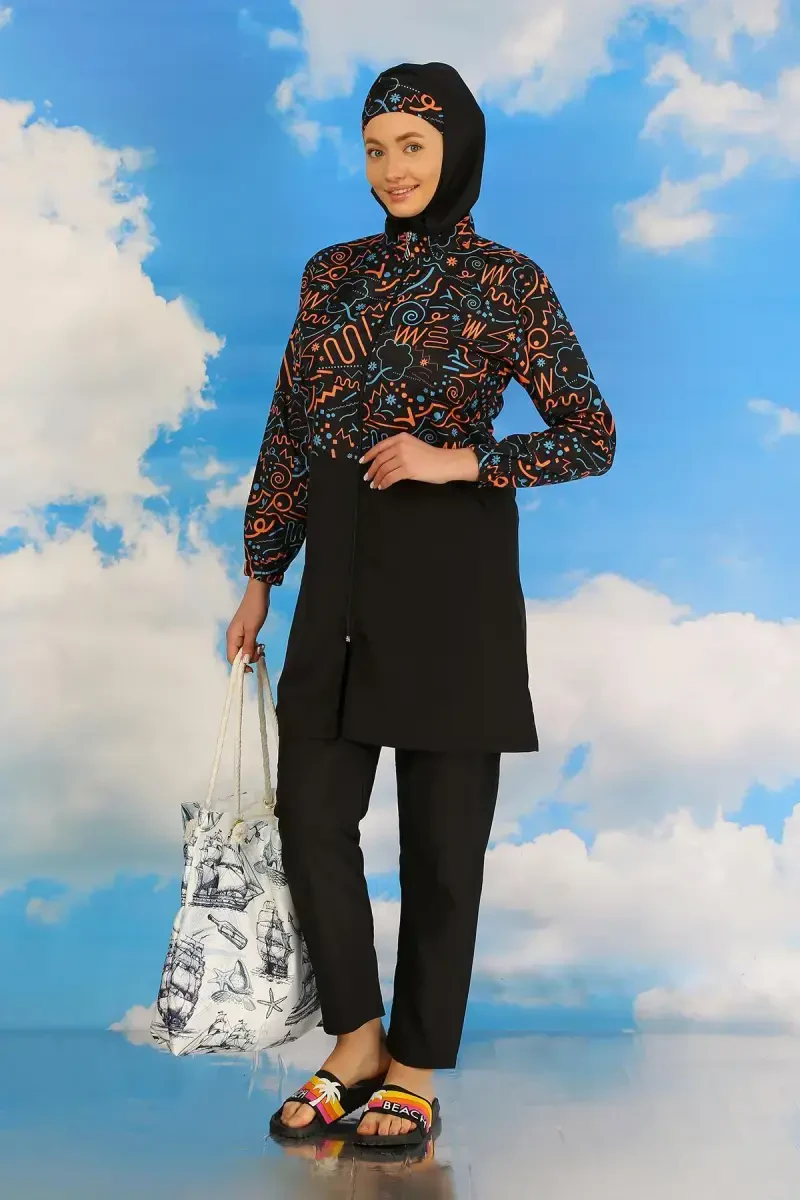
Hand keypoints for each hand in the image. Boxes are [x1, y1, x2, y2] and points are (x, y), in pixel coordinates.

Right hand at [226, 579, 269, 672]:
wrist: (258, 593)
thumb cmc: (255, 610)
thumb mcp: (253, 629)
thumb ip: (248, 646)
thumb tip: (245, 661)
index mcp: (232, 636)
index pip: (231, 658)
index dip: (240, 666)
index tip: (252, 669)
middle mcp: (233, 636)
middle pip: (237, 655)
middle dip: (248, 658)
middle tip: (261, 654)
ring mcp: (239, 633)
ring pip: (244, 650)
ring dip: (252, 652)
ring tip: (262, 649)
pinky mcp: (245, 631)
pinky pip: (247, 644)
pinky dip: (254, 646)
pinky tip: (261, 645)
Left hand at [360, 433, 478, 488]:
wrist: (446, 462)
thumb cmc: (433, 456)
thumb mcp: (414, 446)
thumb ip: (401, 449)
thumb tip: (386, 461)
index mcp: (401, 438)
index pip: (380, 446)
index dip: (369, 454)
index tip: (362, 461)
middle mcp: (401, 446)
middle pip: (380, 459)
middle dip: (371, 469)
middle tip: (367, 477)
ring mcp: (404, 458)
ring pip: (383, 469)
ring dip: (377, 478)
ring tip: (374, 484)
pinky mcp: (407, 470)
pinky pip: (390, 478)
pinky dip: (384, 483)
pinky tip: (382, 487)